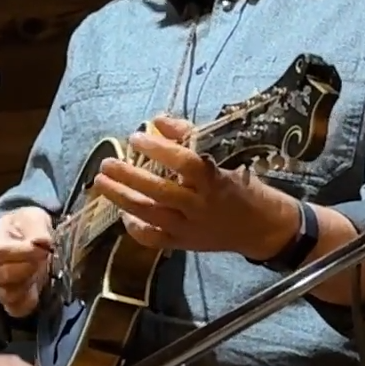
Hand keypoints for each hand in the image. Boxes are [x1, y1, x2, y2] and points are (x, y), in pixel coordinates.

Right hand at [0, 207, 54, 317]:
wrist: (23, 237)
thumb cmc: (25, 226)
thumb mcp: (32, 217)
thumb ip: (37, 228)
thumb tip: (44, 242)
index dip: (23, 253)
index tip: (44, 249)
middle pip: (2, 276)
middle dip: (29, 268)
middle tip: (45, 258)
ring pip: (7, 294)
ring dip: (28, 285)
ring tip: (41, 271)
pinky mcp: (8, 300)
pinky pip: (15, 309)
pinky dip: (28, 302)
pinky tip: (37, 289)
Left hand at [92, 116, 297, 258]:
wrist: (263, 228)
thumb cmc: (243, 187)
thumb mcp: (225, 158)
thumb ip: (191, 139)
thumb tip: (158, 121)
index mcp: (215, 181)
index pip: (184, 163)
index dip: (159, 149)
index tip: (137, 136)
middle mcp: (200, 206)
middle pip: (159, 191)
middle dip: (128, 176)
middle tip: (107, 162)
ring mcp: (189, 228)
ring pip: (149, 214)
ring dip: (121, 197)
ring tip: (101, 182)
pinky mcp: (182, 245)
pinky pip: (152, 238)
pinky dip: (134, 226)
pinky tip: (123, 212)